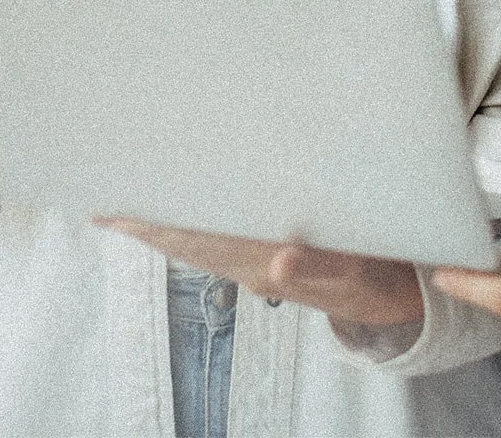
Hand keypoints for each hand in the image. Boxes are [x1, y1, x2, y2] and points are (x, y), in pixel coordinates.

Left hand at [96, 217, 423, 327]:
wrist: (396, 299)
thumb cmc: (376, 276)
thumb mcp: (357, 273)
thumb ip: (319, 265)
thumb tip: (280, 260)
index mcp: (264, 261)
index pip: (196, 240)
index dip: (155, 226)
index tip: (115, 210)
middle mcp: (251, 263)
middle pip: (186, 243)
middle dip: (146, 223)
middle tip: (104, 201)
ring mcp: (257, 263)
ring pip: (198, 243)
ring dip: (163, 226)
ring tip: (128, 205)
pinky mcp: (269, 258)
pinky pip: (217, 242)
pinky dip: (191, 228)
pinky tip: (182, 214)